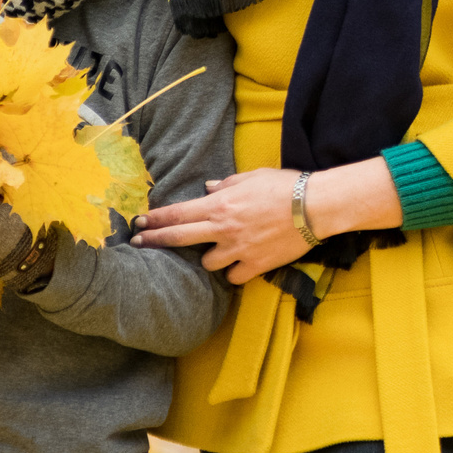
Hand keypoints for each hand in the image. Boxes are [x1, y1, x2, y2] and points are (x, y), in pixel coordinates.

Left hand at [129, 158, 402, 284]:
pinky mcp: (255, 265)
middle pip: (179, 238)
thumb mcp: (252, 177)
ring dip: (210, 258)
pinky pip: (235, 276)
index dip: (155, 219)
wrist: (314, 207)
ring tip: (219, 252)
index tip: (139, 222)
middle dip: (155, 240)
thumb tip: (208, 189)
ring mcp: (238, 250)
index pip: (177, 214)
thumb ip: (226, 185)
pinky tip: (241, 264)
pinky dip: (236, 271)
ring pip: (209, 263)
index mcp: (219, 205)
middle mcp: (223, 229)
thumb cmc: (284, 185)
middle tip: (139, 242)